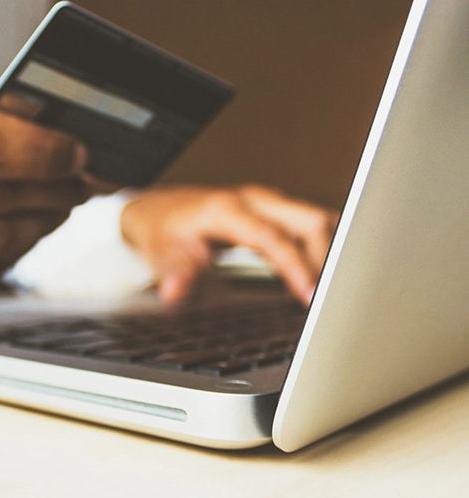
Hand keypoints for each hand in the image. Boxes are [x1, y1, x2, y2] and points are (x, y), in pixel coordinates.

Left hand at [121, 185, 338, 304]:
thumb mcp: (161, 253)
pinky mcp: (274, 211)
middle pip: (308, 220)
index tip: (310, 295)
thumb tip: (174, 292)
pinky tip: (329, 272)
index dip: (295, 266)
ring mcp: (266, 202)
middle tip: (334, 298)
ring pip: (315, 219)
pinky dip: (324, 246)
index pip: (273, 237)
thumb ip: (175, 272)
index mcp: (227, 209)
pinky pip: (309, 225)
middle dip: (327, 258)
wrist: (158, 209)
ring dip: (331, 251)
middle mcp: (253, 200)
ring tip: (339, 289)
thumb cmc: (162, 230)